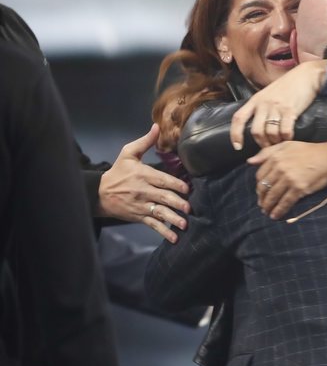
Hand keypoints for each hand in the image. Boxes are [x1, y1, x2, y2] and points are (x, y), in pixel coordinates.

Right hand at [97, 124, 189, 242]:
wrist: (99, 193)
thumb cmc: (118, 172)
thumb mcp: (128, 154)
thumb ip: (145, 142)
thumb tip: (157, 126)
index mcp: (143, 175)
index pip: (162, 180)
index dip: (175, 185)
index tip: (187, 189)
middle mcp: (143, 191)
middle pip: (163, 198)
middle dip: (177, 203)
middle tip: (189, 208)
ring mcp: (141, 205)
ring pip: (160, 213)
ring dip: (173, 219)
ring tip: (185, 224)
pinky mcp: (139, 216)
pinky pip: (153, 225)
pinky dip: (163, 232)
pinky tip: (174, 238)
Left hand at [230, 59, 326, 149]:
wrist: (305, 75)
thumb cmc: (288, 86)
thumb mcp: (268, 94)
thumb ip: (261, 108)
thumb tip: (258, 127)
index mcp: (255, 100)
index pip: (239, 118)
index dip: (235, 134)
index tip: (238, 147)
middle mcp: (263, 103)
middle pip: (256, 131)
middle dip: (262, 143)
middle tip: (269, 147)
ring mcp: (276, 107)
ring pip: (270, 133)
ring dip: (275, 142)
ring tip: (280, 143)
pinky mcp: (290, 110)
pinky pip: (285, 130)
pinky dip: (287, 138)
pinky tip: (289, 138)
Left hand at [249, 139, 326, 218]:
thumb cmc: (309, 150)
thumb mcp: (287, 145)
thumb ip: (267, 152)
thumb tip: (249, 161)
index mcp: (275, 158)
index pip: (260, 175)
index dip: (258, 185)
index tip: (260, 192)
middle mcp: (280, 168)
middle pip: (264, 187)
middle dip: (261, 198)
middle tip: (262, 204)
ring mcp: (289, 179)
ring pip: (273, 196)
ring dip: (268, 206)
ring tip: (267, 212)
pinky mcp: (299, 189)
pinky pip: (285, 202)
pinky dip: (279, 210)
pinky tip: (275, 216)